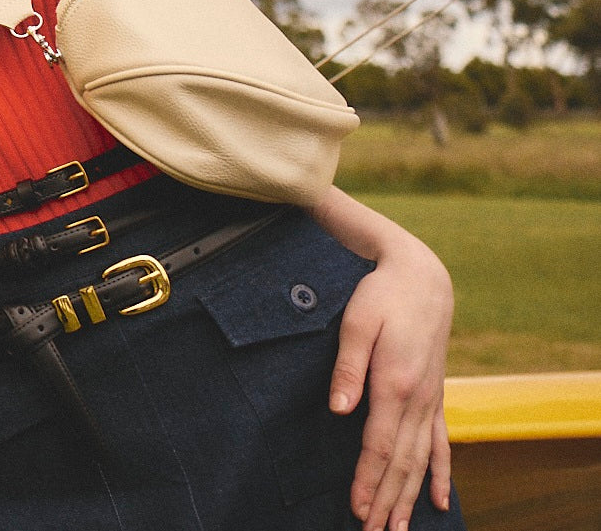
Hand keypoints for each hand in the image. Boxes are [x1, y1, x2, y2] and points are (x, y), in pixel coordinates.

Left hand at [329, 231, 453, 530]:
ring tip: (397, 529)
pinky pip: (442, 441)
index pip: (379, 445)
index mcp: (395, 383)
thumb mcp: (357, 320)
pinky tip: (439, 500)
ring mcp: (431, 399)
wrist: (421, 276)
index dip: (368, 480)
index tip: (356, 508)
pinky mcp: (435, 394)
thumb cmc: (382, 295)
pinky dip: (441, 473)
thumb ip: (347, 366)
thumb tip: (339, 409)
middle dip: (386, 500)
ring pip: (421, 459)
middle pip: (401, 461)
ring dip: (408, 496)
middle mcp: (418, 398)